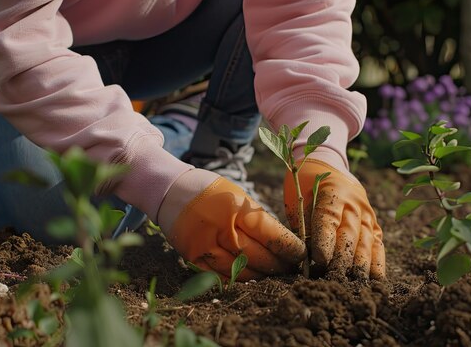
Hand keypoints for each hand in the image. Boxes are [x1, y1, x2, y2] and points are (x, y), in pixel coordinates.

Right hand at [160, 176, 305, 279]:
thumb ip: (256, 218)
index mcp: (234, 208)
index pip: (269, 233)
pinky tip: (252, 277)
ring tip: (275, 274)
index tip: (300, 253)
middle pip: (257, 256)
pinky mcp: (193, 258)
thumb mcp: (236, 195)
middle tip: (292, 268)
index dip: (288, 247)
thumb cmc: (210, 191)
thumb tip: (281, 242)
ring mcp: (204, 245)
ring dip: (261, 275)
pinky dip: (239, 279)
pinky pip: (220, 276)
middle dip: (279, 264)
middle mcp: (219, 228)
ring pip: (240, 270)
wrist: (169, 191)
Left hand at [284, 159, 385, 279]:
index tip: (319, 259)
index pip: (329, 218)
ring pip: (366, 240)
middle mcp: (354, 202)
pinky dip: (377, 261)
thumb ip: (303, 225)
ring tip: (356, 284)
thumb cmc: (305, 183)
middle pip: (350, 233)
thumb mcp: (298, 198)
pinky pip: (377, 243)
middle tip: (335, 277)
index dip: (325, 240)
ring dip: (361, 264)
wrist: (326, 163)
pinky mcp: (374, 222)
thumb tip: (305, 257)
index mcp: (332, 192)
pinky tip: (376, 279)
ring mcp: (367, 212)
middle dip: (343, 258)